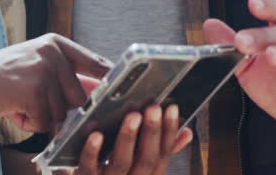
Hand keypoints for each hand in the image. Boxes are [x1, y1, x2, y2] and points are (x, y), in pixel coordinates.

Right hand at [0, 33, 110, 133]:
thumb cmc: (1, 80)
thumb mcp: (35, 66)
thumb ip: (66, 75)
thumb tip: (103, 91)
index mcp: (56, 42)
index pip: (97, 64)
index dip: (110, 83)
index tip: (122, 95)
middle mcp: (52, 51)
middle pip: (80, 97)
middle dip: (59, 109)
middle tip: (31, 100)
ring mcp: (43, 69)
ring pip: (62, 113)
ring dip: (41, 117)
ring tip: (18, 102)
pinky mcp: (33, 90)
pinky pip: (44, 122)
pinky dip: (28, 123)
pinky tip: (11, 108)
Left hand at [74, 104, 192, 174]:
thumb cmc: (118, 173)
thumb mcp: (142, 165)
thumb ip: (161, 150)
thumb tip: (187, 133)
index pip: (164, 155)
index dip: (170, 132)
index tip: (172, 108)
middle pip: (146, 160)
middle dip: (151, 132)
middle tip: (153, 108)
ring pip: (121, 163)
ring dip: (128, 138)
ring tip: (132, 116)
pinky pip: (89, 168)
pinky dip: (92, 151)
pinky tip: (96, 134)